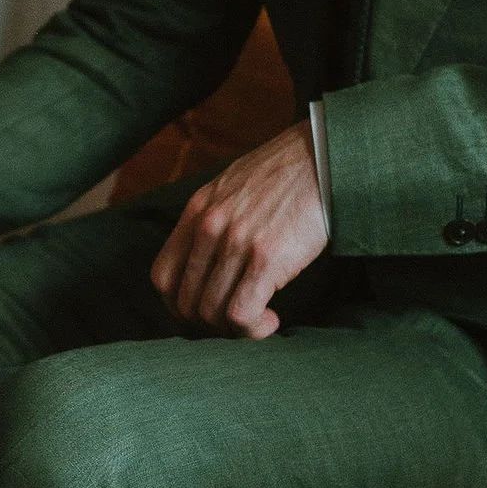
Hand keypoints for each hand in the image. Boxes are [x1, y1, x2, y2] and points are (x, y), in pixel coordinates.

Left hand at [148, 121, 326, 337]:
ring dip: (234, 330)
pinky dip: (253, 329)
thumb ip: (213, 220)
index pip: (162, 277)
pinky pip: (241, 314)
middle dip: (209, 324)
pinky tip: (271, 320)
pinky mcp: (265, 259)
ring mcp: (234, 243)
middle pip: (186, 302)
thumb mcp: (232, 187)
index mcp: (196, 211)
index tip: (204, 312)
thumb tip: (208, 262)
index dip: (178, 305)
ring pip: (211, 313)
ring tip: (259, 320)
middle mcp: (208, 227)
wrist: (324, 157)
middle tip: (238, 321)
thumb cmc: (286, 176)